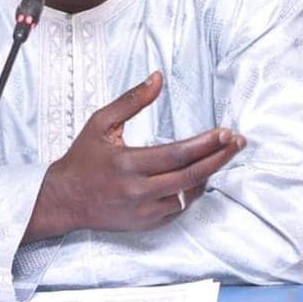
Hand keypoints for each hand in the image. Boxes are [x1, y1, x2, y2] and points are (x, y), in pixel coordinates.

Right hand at [25, 71, 245, 241]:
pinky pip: (178, 209)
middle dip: (219, 158)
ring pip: (188, 194)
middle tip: (239, 143)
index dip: (206, 144)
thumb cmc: (82, 158)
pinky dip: (190, 192)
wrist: (63, 199)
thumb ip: (131, 100)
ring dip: (208, 175)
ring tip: (221, 156)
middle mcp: (138, 190)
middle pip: (191, 175)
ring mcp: (144, 211)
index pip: (178, 154)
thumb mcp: (100, 122)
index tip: (227, 132)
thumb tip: (157, 78)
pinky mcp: (146, 223)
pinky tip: (199, 176)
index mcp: (128, 163)